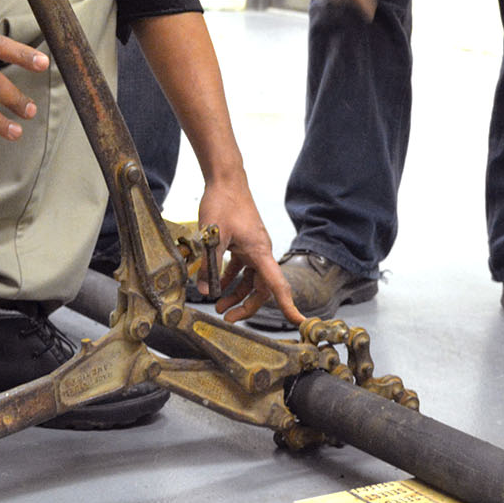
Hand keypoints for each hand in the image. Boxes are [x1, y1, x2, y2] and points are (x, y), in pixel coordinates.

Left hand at [201, 177, 303, 324]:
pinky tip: (214, 282)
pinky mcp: (244, 242)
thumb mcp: (213, 237)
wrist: (226, 180)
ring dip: (235, 292)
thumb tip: (204, 291)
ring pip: (250, 279)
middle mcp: (261, 251)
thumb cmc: (224, 203)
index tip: (299, 322)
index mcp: (260, 252)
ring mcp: (253, 247)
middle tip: (226, 317)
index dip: (288, 305)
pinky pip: (241, 267)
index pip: (278, 285)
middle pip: (262, 288)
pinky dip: (229, 277)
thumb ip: (209, 266)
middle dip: (246, 305)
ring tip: (217, 304)